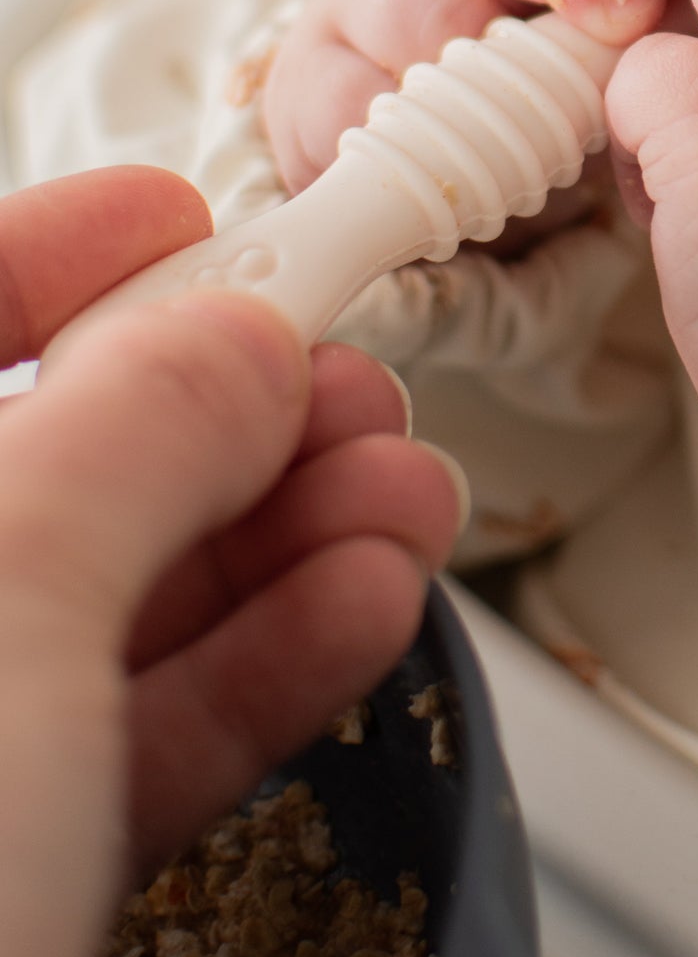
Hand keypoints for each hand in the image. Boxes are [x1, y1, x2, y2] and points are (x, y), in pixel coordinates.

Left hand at [0, 167, 464, 956]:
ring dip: (268, 532)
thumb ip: (134, 428)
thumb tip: (232, 327)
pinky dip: (259, 664)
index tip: (183, 216)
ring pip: (96, 610)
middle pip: (26, 474)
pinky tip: (364, 599)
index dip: (44, 257)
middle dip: (206, 410)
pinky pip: (129, 740)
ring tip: (401, 480)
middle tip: (339, 370)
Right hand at [264, 0, 678, 192]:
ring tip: (528, 103)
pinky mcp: (308, 88)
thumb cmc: (535, 122)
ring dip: (475, 48)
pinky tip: (436, 149)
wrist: (418, 207)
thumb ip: (642, 14)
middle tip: (619, 6)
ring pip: (415, 5)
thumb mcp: (598, 61)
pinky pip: (351, 98)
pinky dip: (398, 124)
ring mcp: (364, 11)